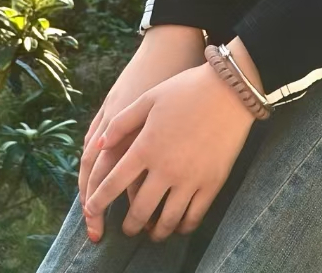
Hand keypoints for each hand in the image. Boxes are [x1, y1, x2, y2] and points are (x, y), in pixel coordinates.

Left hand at [79, 24, 204, 240]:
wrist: (231, 89)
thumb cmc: (187, 89)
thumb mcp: (150, 98)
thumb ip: (122, 122)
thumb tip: (99, 145)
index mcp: (146, 147)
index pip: (113, 184)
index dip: (98, 202)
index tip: (91, 212)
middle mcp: (165, 168)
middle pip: (139, 210)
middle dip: (129, 225)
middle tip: (127, 229)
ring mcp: (190, 178)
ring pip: (166, 220)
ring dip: (155, 232)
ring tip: (151, 233)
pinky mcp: (212, 183)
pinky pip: (194, 216)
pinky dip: (183, 227)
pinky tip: (178, 225)